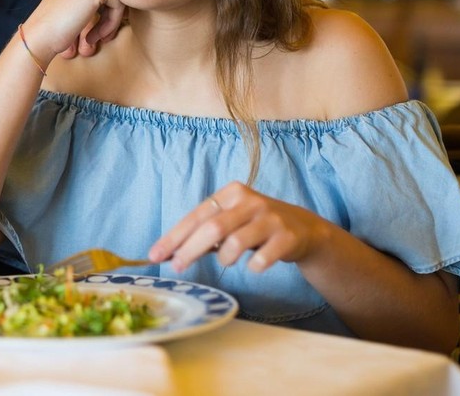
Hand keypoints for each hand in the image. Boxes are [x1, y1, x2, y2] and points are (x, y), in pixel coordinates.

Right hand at [23, 0, 124, 61]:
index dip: (105, 5)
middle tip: (99, 34)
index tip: (97, 25)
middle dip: (110, 12)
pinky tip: (91, 36)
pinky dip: (110, 25)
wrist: (40, 33)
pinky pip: (119, 6)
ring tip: (95, 37)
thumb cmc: (55, 19)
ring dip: (111, 20)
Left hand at [148, 181, 329, 273]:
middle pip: (212, 228)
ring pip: (235, 243)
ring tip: (228, 260)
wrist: (304, 229)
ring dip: (225, 259)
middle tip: (177, 267)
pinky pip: (261, 259)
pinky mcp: (287, 237)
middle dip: (190, 250)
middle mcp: (250, 201)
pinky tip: (254, 264)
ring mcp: (270, 218)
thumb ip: (204, 233)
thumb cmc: (256, 225)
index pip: (196, 216)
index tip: (155, 255)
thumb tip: (170, 253)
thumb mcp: (231, 220)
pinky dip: (252, 266)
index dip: (174, 237)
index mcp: (232, 193)